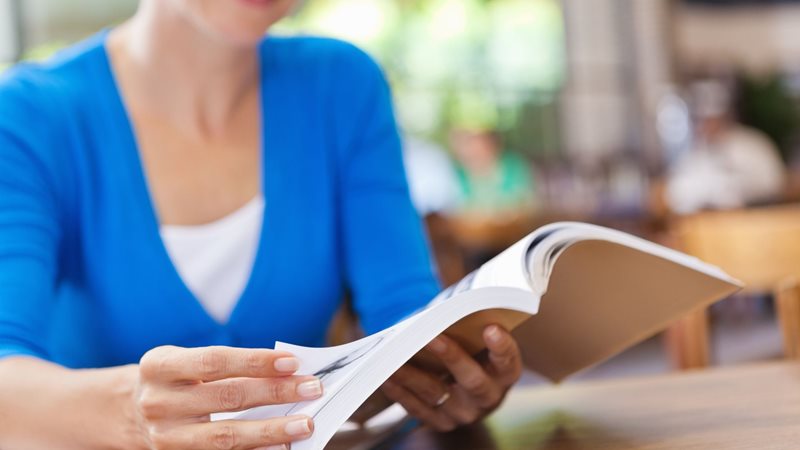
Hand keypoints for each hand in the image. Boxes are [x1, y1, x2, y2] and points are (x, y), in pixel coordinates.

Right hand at [133, 345, 322, 449]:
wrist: (129, 413)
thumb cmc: (173, 380)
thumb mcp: (186, 361)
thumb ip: (229, 365)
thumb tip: (288, 371)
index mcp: (159, 367)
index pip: (214, 361)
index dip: (255, 361)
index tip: (293, 362)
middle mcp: (158, 403)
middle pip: (226, 398)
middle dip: (276, 393)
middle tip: (312, 388)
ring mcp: (165, 438)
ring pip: (226, 437)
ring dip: (272, 430)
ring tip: (304, 424)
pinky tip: (280, 446)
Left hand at [381, 325, 521, 431]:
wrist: (468, 389)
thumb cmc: (473, 353)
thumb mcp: (480, 342)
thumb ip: (471, 329)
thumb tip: (444, 314)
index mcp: (505, 374)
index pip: (508, 362)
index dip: (501, 346)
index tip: (491, 328)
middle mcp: (488, 398)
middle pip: (472, 381)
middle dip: (452, 357)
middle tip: (432, 338)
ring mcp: (463, 413)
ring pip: (436, 393)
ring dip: (412, 374)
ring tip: (394, 356)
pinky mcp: (441, 422)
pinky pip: (417, 408)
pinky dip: (400, 391)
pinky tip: (387, 376)